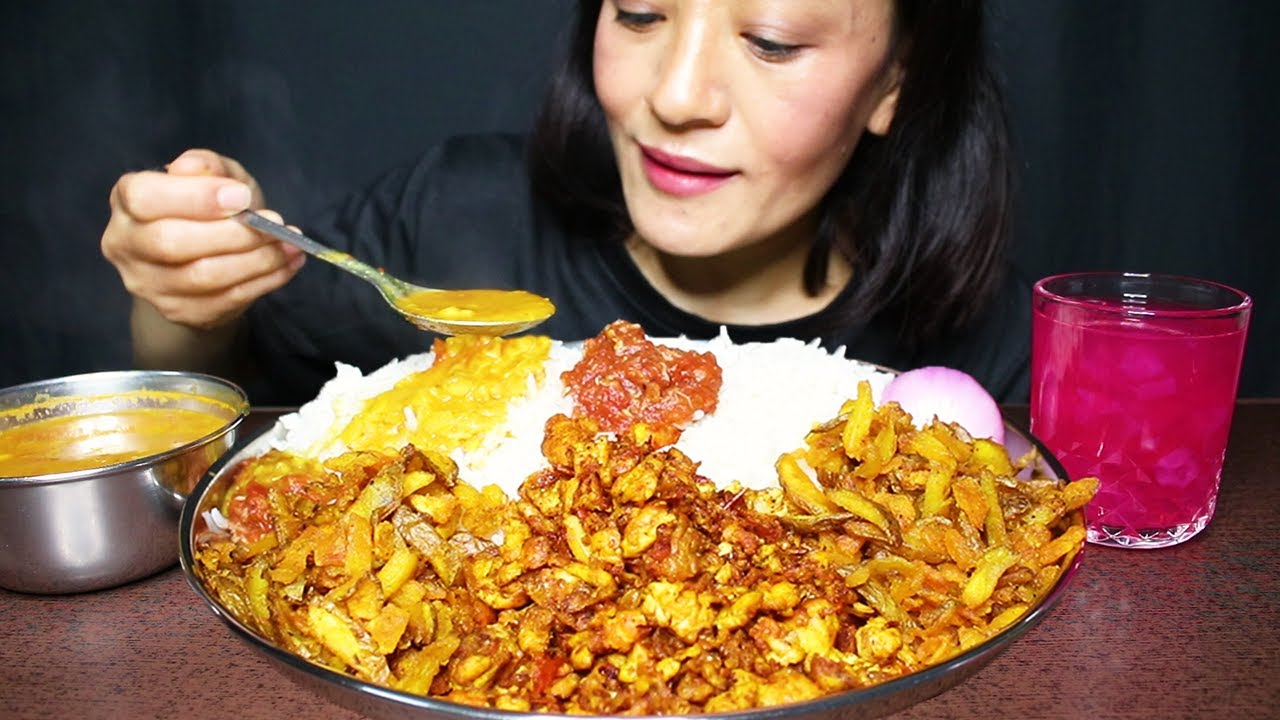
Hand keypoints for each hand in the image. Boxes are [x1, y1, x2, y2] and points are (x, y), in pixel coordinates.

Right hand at [101, 149, 305, 329]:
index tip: (241, 196)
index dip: (195, 197)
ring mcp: (148, 284)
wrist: (204, 259)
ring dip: (257, 260)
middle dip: (232, 233)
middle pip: (171, 243)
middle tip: (274, 224)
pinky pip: (225, 300)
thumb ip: (208, 166)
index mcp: (127, 201)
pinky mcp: (179, 312)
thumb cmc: (209, 208)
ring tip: (290, 244)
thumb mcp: (214, 176)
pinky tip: (287, 264)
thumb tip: (195, 166)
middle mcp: (126, 244)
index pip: (145, 198)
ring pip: (202, 277)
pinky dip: (265, 281)